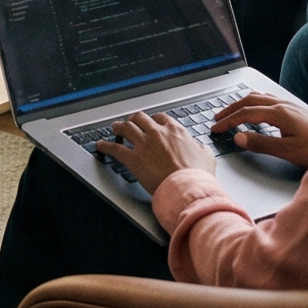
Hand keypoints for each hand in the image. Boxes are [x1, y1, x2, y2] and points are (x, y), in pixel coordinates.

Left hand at [95, 110, 213, 193]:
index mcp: (175, 131)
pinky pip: (114, 148)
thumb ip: (201, 148)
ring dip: (118, 127)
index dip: (153, 120)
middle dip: (133, 120)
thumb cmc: (198, 176)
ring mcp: (144, 144)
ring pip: (125, 128)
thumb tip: (200, 147)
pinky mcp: (133, 159)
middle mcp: (157, 133)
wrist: (188, 189)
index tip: (151, 124)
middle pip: (139, 118)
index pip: (160, 118)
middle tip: (130, 123)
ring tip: (115, 129)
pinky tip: (100, 145)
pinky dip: (105, 145)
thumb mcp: (207, 157)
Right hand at [211, 87, 307, 168]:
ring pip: (258, 98)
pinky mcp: (296, 110)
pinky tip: (256, 111)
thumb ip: (261, 143)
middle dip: (230, 109)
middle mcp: (283, 105)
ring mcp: (290, 105)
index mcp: (279, 113)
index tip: (215, 129)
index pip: (245, 113)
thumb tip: (238, 138)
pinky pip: (268, 100)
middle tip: (217, 118)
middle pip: (249, 101)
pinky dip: (254, 103)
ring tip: (232, 113)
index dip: (228, 121)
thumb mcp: (288, 151)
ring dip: (242, 104)